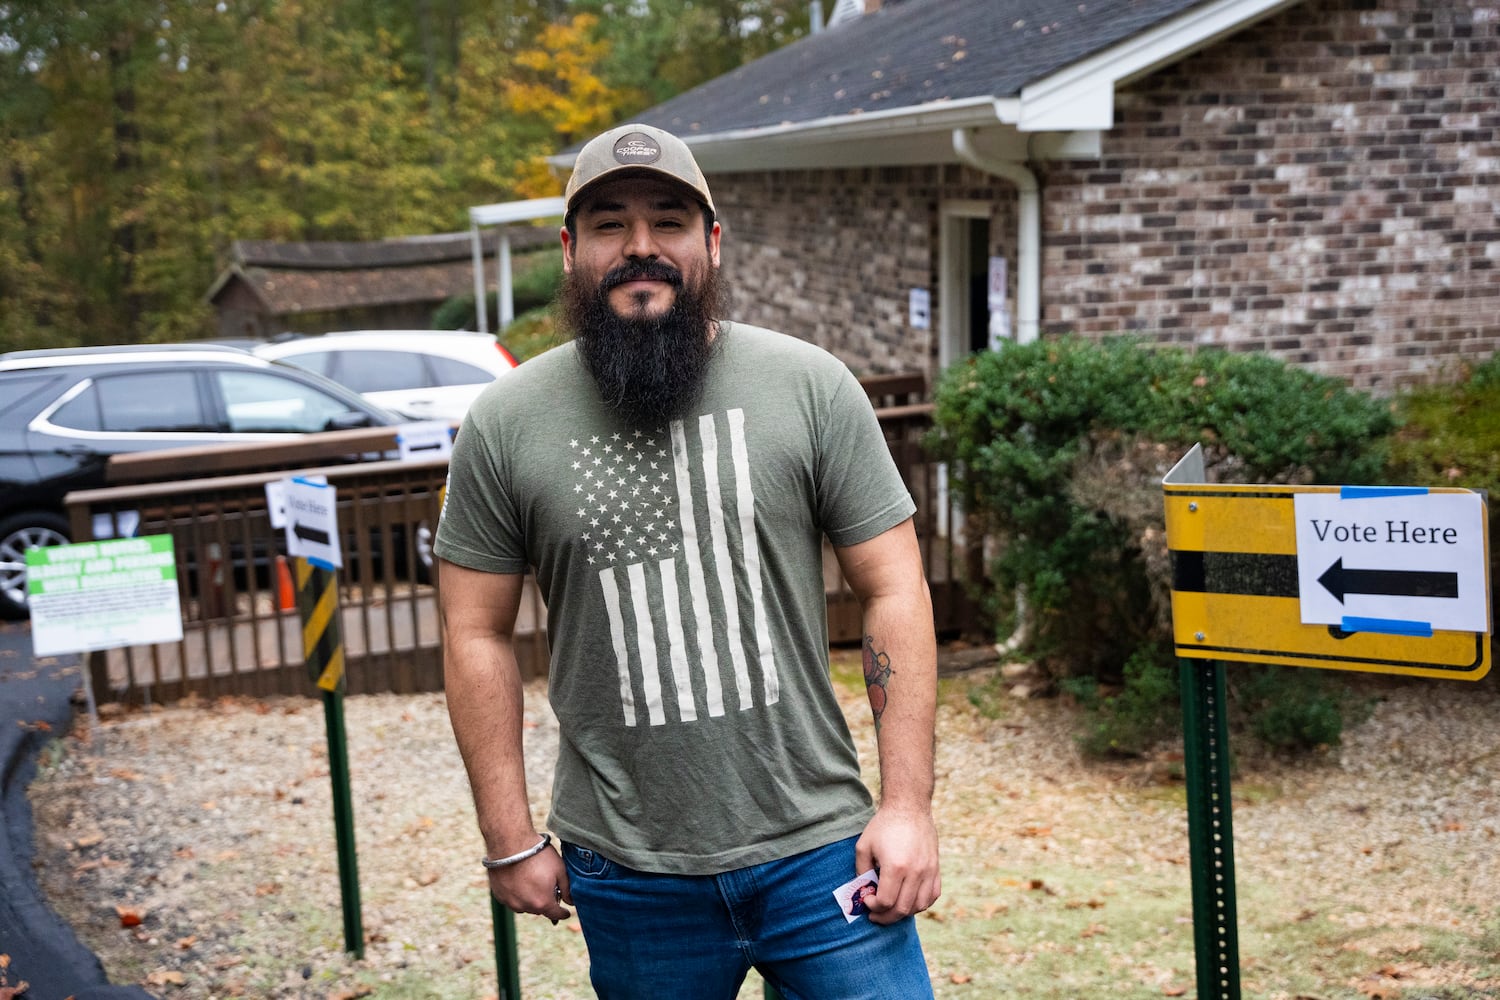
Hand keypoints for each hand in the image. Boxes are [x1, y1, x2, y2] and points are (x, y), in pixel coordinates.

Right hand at [487, 841, 571, 923]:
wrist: (510, 844)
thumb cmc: (537, 855)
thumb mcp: (559, 869)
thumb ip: (567, 889)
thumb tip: (571, 902)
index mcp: (542, 903)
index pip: (556, 914)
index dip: (563, 913)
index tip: (565, 912)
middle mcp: (525, 907)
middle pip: (540, 909)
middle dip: (545, 901)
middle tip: (547, 887)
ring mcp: (510, 902)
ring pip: (524, 905)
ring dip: (530, 899)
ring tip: (532, 882)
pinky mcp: (499, 895)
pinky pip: (512, 900)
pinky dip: (517, 894)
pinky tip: (518, 881)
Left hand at [854, 805, 940, 924]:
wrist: (909, 807)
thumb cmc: (883, 825)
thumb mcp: (863, 846)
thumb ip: (861, 872)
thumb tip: (863, 893)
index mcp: (895, 866)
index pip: (886, 902)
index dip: (873, 907)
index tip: (867, 900)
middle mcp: (915, 872)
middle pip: (902, 909)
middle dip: (885, 917)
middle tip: (875, 914)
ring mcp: (928, 871)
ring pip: (919, 906)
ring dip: (903, 913)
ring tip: (891, 909)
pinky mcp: (936, 868)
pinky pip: (932, 896)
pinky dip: (920, 904)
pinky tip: (909, 901)